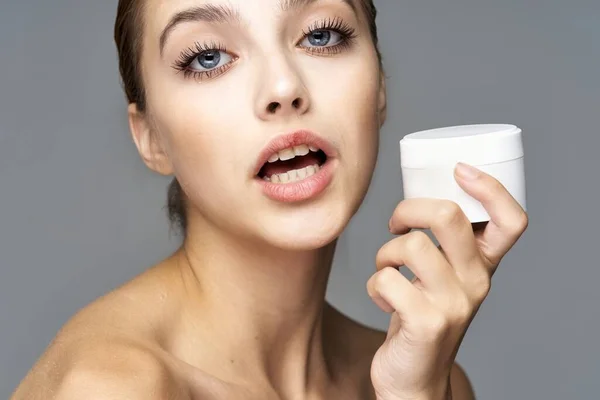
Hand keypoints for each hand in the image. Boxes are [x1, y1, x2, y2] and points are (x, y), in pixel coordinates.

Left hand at [368, 162, 527, 399]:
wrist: (414, 376)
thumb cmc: (422, 314)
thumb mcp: (444, 278)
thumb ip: (444, 245)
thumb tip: (419, 196)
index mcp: (484, 265)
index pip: (512, 221)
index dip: (490, 188)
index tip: (459, 170)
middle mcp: (477, 282)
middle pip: (449, 216)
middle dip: (410, 208)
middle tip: (396, 223)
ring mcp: (454, 304)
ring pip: (411, 244)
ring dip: (385, 252)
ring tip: (387, 269)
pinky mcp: (427, 322)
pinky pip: (388, 278)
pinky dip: (375, 283)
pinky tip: (383, 297)